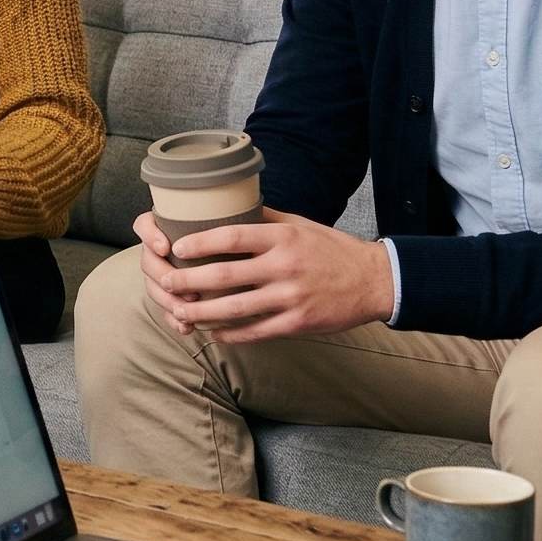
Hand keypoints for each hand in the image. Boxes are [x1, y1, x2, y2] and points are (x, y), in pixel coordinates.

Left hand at [130, 208, 393, 344]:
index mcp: (282, 239)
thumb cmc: (333, 249)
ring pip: (236, 308)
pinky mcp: (298, 323)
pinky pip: (257, 331)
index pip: (232, 238)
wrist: (375, 280)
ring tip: (180, 313)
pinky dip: (232, 334)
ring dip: (203, 313)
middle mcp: (284, 267)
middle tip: (167, 284)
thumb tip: (232, 206)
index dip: (200, 243)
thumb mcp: (301, 225)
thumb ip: (266, 219)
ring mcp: (290, 297)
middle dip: (189, 282)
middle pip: (225, 276)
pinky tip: (214, 333)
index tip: (177, 247)